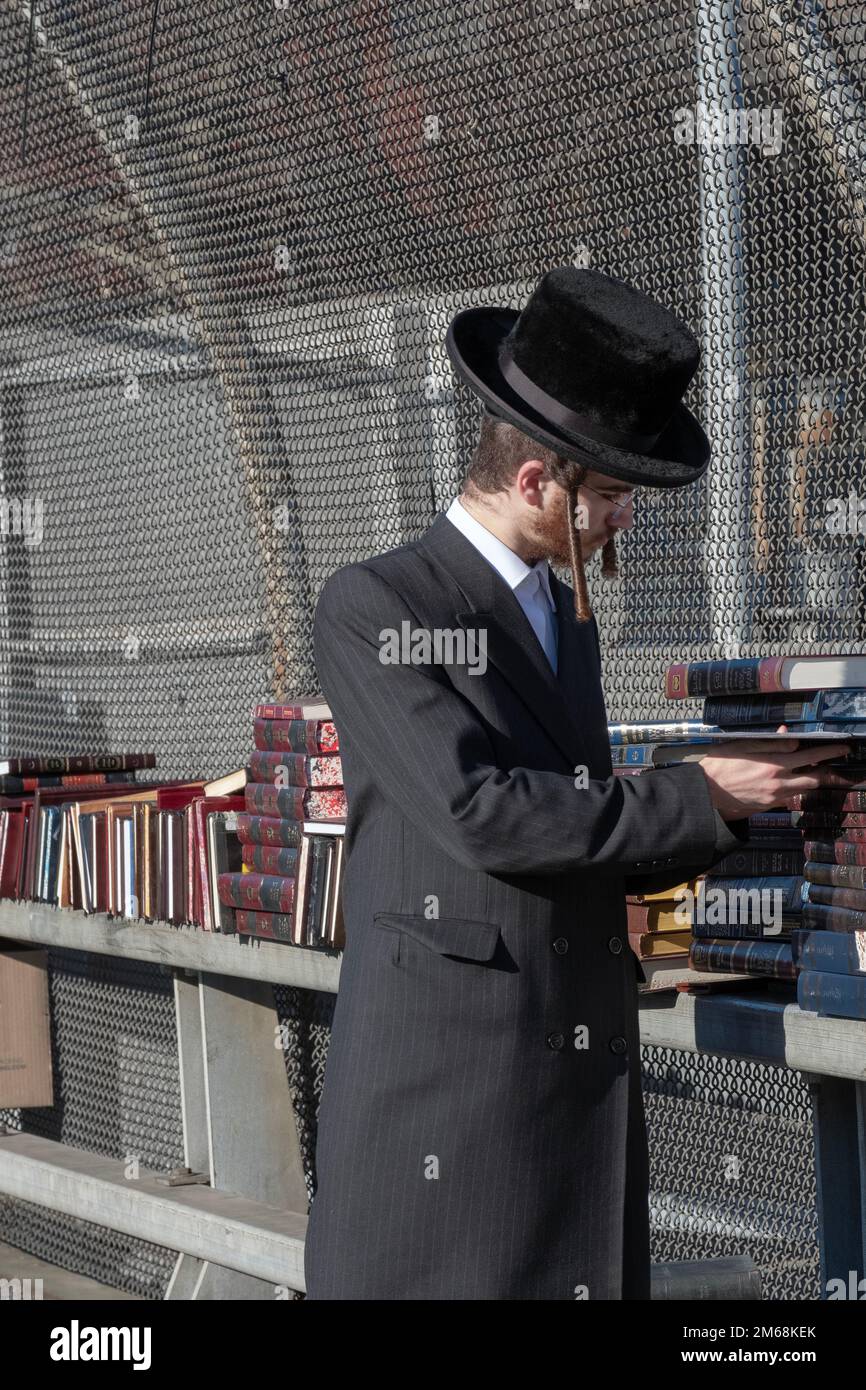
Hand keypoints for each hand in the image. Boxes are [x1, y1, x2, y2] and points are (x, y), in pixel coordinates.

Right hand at [699, 726, 860, 819]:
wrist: (704, 796)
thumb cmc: (718, 767)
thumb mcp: (741, 746)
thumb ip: (769, 742)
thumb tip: (790, 737)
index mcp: (773, 764)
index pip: (810, 756)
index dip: (829, 752)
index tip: (842, 748)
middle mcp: (778, 783)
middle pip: (814, 779)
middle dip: (830, 774)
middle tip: (840, 769)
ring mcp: (774, 798)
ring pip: (803, 790)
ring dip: (812, 781)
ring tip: (817, 773)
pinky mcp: (767, 807)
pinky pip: (788, 797)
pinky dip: (794, 789)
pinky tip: (791, 783)